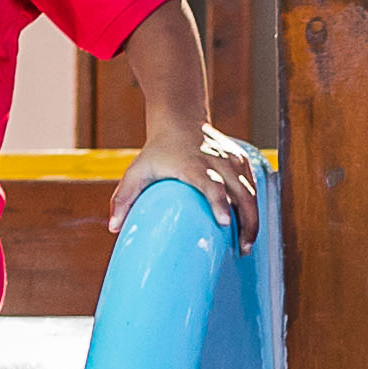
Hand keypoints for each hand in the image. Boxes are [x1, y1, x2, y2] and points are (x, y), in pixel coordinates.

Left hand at [130, 128, 263, 239]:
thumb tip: (113, 228)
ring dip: (253, 220)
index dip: (220, 203)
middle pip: (241, 193)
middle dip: (246, 222)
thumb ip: (123, 197)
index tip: (225, 223)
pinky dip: (254, 207)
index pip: (212, 185)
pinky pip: (253, 187)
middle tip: (242, 249)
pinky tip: (250, 227)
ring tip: (247, 245)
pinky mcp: (241, 162)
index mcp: (193, 165)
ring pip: (251, 193)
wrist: (180, 119)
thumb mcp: (137, 170)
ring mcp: (232, 161)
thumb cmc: (158, 150)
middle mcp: (217, 162)